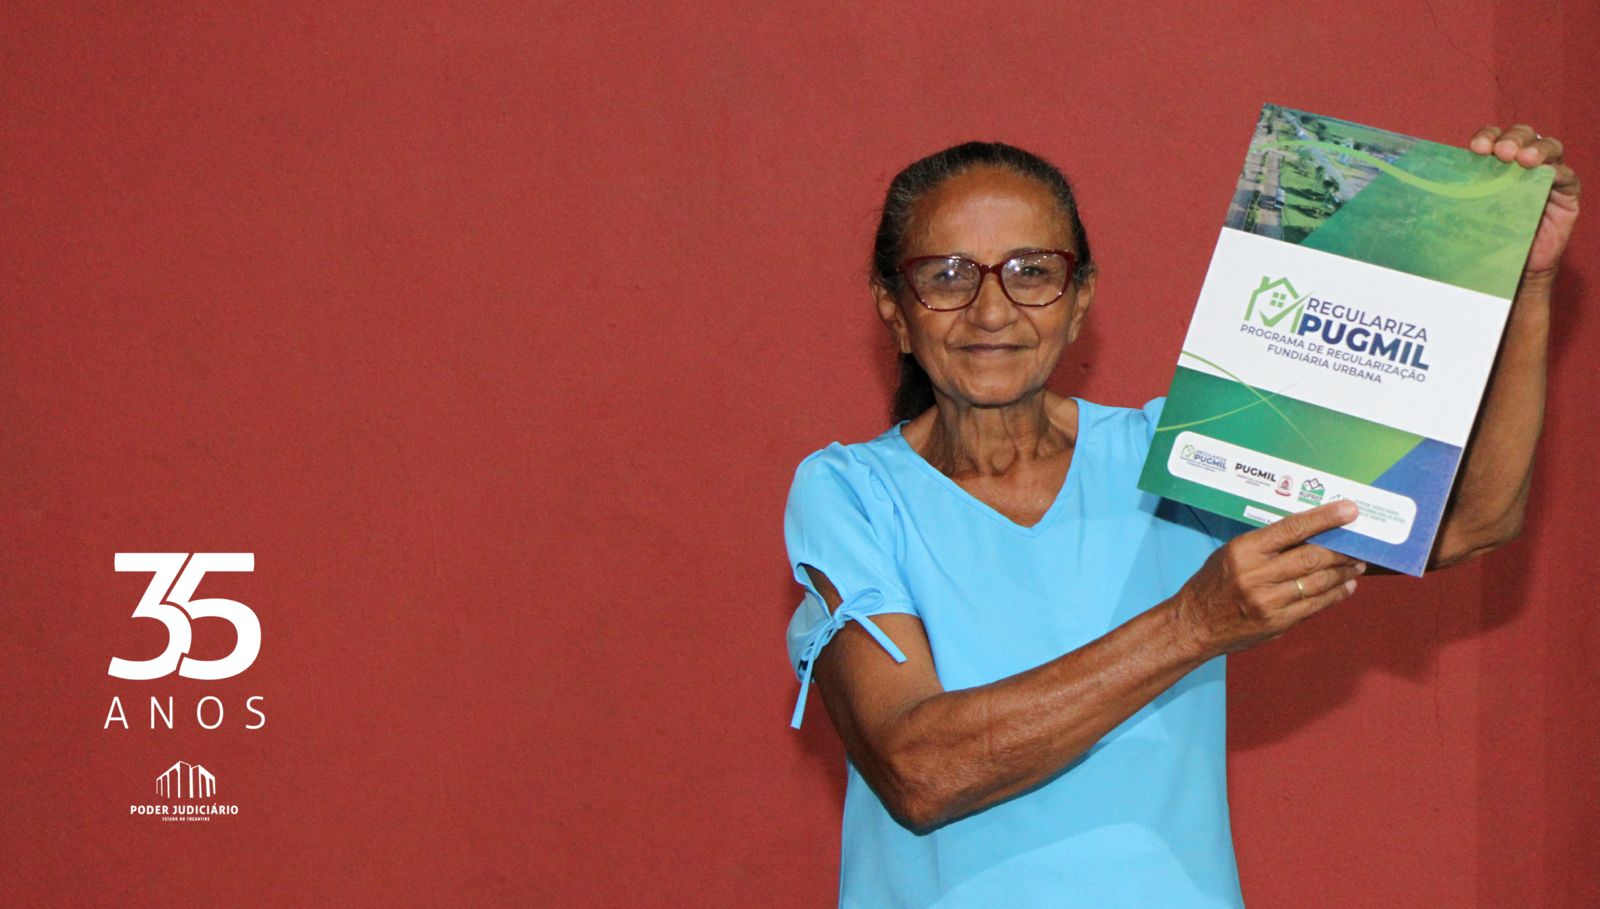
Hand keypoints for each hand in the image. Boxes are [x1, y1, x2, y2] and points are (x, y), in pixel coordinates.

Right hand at [1171, 501, 1365, 656]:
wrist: (1195, 624)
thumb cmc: (1213, 582)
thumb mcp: (1232, 552)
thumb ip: (1268, 545)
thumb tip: (1311, 534)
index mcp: (1244, 550)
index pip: (1292, 528)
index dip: (1324, 518)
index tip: (1349, 510)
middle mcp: (1257, 575)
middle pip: (1312, 557)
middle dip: (1342, 550)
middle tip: (1360, 544)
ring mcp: (1269, 602)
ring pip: (1319, 582)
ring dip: (1344, 571)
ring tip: (1358, 564)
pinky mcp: (1279, 622)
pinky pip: (1316, 605)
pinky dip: (1336, 593)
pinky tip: (1346, 585)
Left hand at [1469, 124, 1580, 290]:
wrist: (1511, 270)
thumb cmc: (1487, 237)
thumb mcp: (1467, 211)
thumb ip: (1456, 194)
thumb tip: (1415, 186)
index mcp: (1497, 162)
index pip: (1494, 137)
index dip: (1487, 136)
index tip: (1476, 148)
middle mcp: (1524, 163)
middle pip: (1523, 135)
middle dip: (1513, 138)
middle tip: (1502, 152)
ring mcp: (1548, 176)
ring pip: (1550, 148)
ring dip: (1537, 149)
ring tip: (1524, 159)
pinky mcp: (1566, 193)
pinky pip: (1567, 176)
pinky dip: (1558, 172)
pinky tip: (1548, 174)